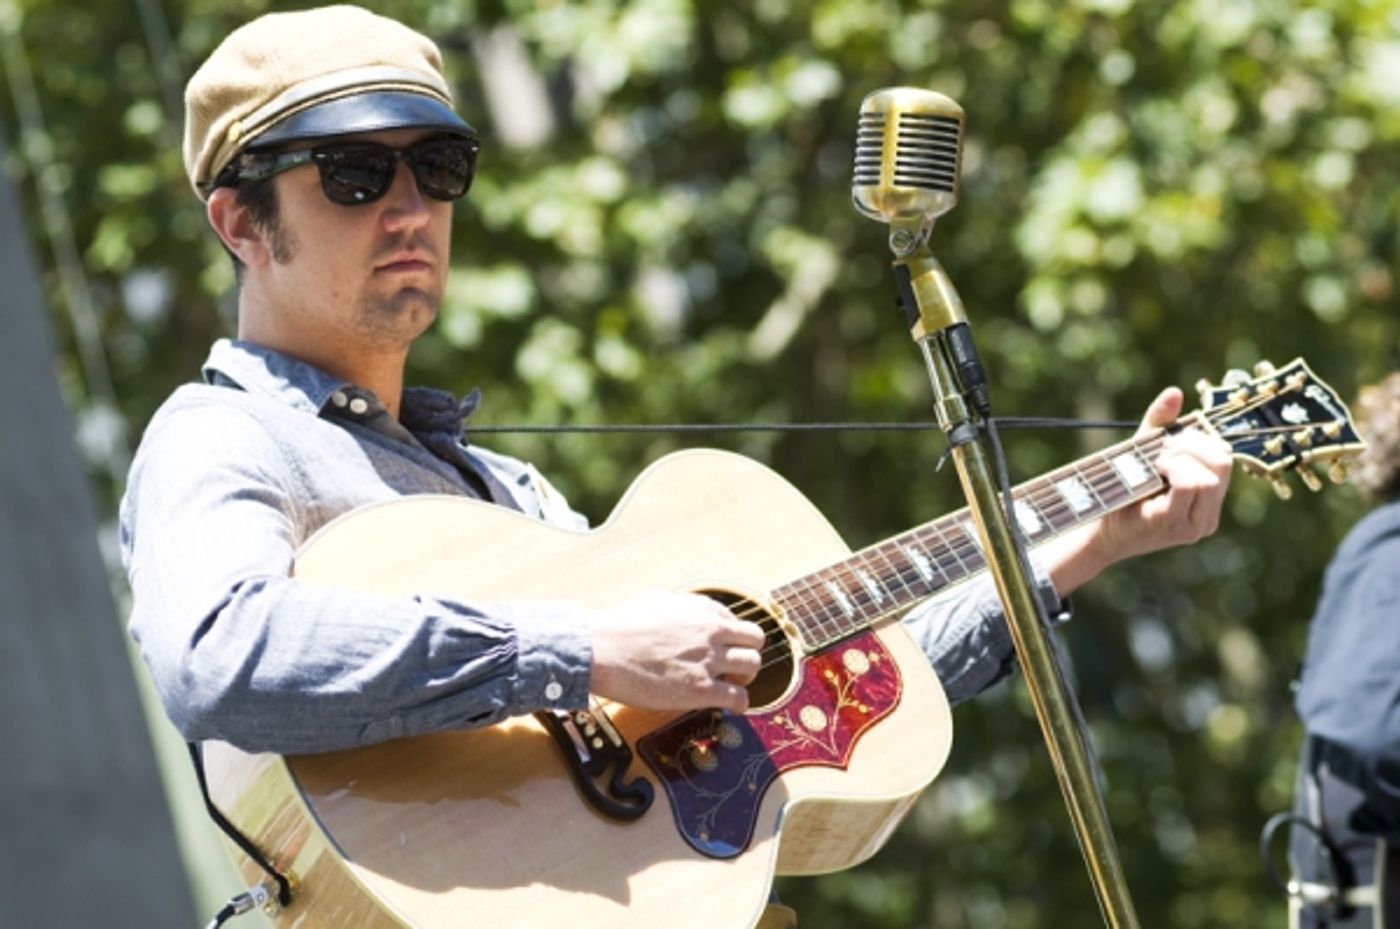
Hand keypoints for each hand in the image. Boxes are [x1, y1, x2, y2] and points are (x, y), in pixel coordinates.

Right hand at [589, 590, 765, 713]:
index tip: (725, 649)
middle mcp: (711, 631)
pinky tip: (733, 707)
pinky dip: (740, 703)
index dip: (731, 638)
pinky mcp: (700, 689)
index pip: (736, 622)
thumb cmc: (619, 625)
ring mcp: (708, 660)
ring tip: (732, 685)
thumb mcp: (655, 600)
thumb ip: (679, 605)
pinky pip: (738, 697)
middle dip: (747, 653)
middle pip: (755, 640)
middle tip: (734, 667)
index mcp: (701, 609)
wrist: (601, 649)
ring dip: (745, 677)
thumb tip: (683, 611)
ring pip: (753, 666)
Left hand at [1044, 386, 1233, 594]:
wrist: (1096, 532)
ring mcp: (1196, 525)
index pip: (1224, 458)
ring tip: (1156, 461)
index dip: (1201, 439)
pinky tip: (1156, 469)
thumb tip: (1174, 392)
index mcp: (1208, 500)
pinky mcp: (1177, 525)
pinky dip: (1174, 468)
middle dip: (1193, 445)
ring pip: (1209, 476)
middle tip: (1163, 447)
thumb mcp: (1142, 454)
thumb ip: (1159, 425)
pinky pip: (1190, 485)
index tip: (1170, 438)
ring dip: (1181, 458)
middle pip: (1223, 462)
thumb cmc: (1120, 494)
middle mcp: (1208, 516)